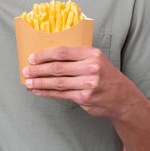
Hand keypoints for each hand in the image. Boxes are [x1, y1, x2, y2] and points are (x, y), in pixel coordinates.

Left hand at [23, 46, 148, 117]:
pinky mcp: (84, 98)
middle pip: (57, 68)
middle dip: (38, 69)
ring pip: (57, 82)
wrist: (122, 97)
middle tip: (26, 70)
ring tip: (28, 82)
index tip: (32, 57)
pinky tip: (38, 91)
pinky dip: (47, 92)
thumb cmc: (105, 74)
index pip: (62, 52)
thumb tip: (47, 56)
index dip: (44, 54)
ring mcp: (88, 84)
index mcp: (91, 53)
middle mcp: (90, 68)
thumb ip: (76, 56)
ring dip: (40, 82)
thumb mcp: (96, 59)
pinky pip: (61, 94)